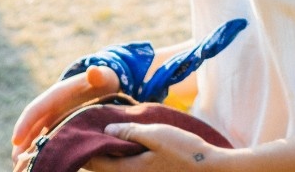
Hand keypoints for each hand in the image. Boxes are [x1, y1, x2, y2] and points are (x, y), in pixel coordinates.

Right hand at [11, 68, 120, 161]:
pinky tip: (38, 165)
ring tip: (20, 169)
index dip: (25, 124)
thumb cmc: (104, 80)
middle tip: (15, 162)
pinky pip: (46, 140)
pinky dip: (40, 152)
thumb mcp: (104, 76)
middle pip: (31, 126)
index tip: (15, 140)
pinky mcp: (59, 127)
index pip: (36, 109)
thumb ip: (100, 75)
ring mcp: (54, 118)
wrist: (105, 84)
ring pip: (35, 136)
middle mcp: (51, 107)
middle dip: (22, 144)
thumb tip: (93, 71)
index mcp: (57, 95)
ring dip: (27, 151)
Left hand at [84, 122, 233, 171]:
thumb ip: (130, 133)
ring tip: (113, 134)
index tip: (85, 127)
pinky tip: (130, 146)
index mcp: (126, 170)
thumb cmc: (184, 152)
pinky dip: (122, 159)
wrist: (210, 171)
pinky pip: (127, 170)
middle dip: (96, 149)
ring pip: (114, 170)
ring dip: (110, 154)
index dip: (87, 143)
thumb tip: (107, 130)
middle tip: (97, 127)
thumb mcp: (157, 135)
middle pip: (101, 168)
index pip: (93, 161)